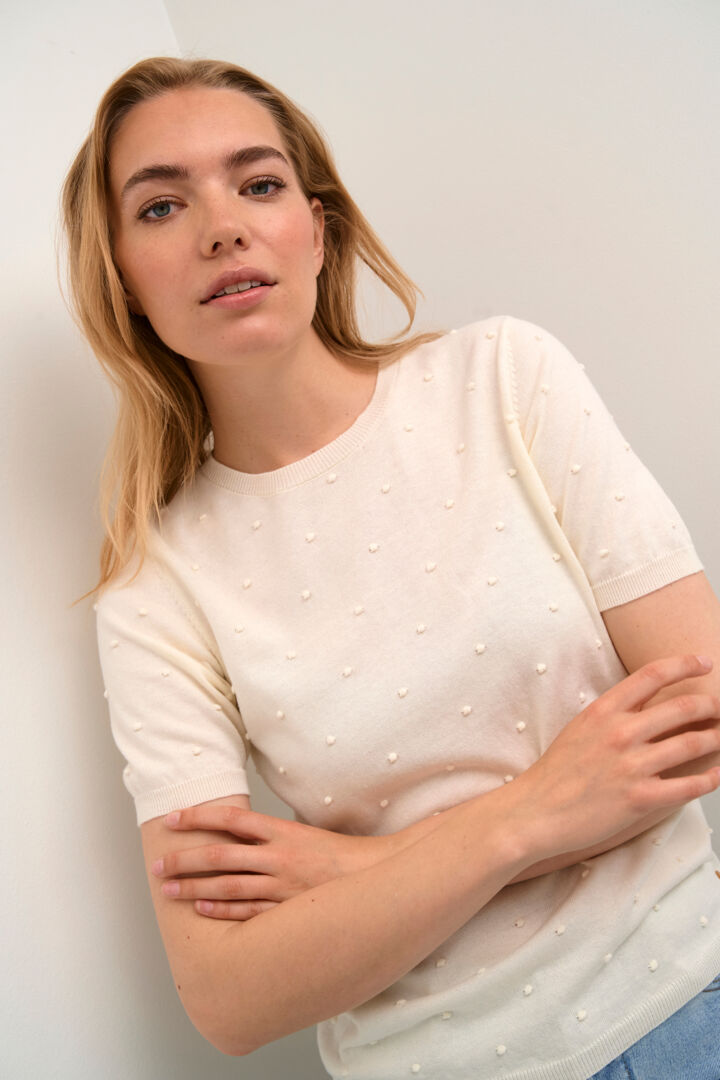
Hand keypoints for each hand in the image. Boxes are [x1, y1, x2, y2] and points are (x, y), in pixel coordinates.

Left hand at [152, 808, 390, 919]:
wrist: (380, 878)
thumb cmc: (342, 856)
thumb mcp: (305, 833)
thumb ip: (273, 835)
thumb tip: (241, 832)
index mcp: (282, 831)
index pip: (230, 819)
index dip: (198, 818)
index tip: (171, 819)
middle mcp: (278, 857)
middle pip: (220, 855)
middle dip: (184, 859)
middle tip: (157, 864)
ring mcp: (282, 886)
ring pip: (228, 886)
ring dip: (194, 887)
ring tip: (168, 891)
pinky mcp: (287, 910)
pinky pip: (248, 913)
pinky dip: (223, 911)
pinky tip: (202, 908)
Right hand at [508, 653, 719, 859]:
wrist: (536, 811)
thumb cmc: (557, 772)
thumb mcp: (581, 728)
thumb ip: (614, 714)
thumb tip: (649, 704)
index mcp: (604, 710)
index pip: (653, 674)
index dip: (685, 664)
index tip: (705, 663)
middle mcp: (620, 733)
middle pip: (683, 706)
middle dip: (711, 704)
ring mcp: (632, 766)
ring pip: (693, 743)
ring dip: (716, 738)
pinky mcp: (640, 799)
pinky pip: (689, 785)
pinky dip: (710, 779)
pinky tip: (717, 774)